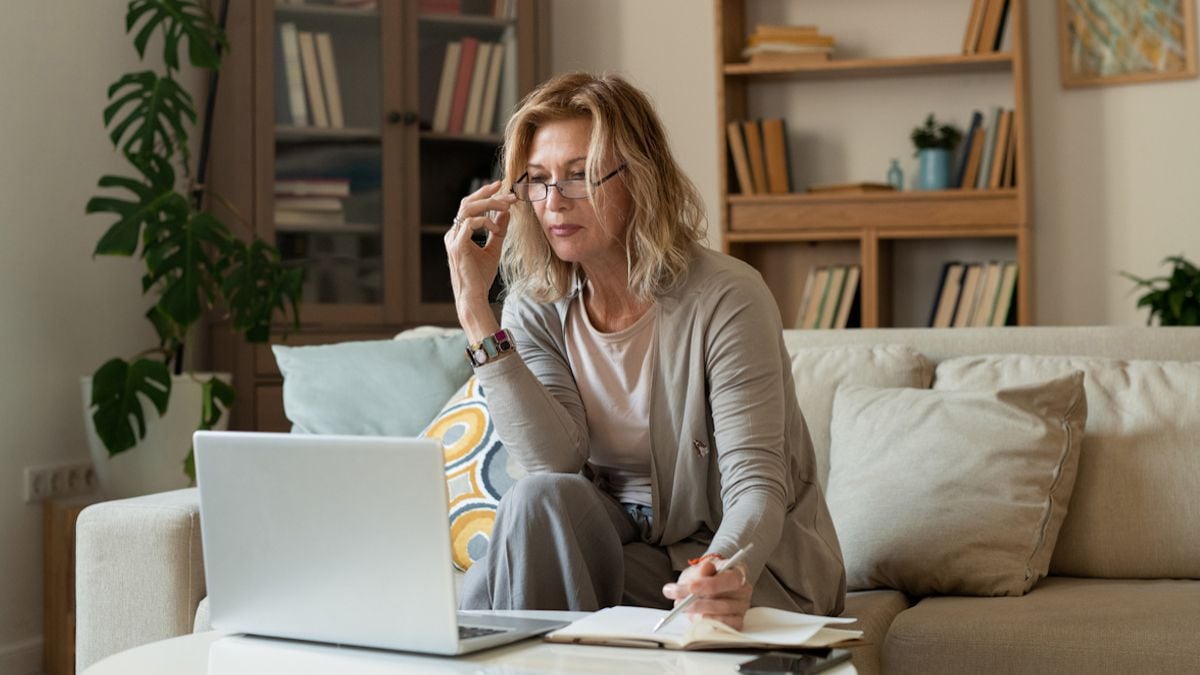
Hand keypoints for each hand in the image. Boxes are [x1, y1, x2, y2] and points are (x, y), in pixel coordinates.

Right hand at [444, 181, 517, 315]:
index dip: (485, 195)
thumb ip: (498, 230)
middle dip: (488, 194)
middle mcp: (453, 233)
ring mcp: (453, 239)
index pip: (470, 206)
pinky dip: (486, 222)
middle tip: (507, 192)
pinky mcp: (458, 246)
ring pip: (468, 209)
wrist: (473, 296)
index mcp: (458, 233)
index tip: (501, 188)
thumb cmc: (480, 277)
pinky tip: (496, 230)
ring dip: (489, 205)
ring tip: (506, 206)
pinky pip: (470, 223)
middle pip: (467, 202)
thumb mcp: (493, 249)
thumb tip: (506, 213)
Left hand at [661, 558, 751, 630]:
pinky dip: (705, 624)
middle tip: (679, 602)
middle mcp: (744, 591)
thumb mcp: (699, 569)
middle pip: (724, 603)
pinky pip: (722, 628)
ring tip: (683, 608)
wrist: (705, 585)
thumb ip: (701, 570)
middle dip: (697, 603)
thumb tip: (705, 569)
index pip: (731, 580)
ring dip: (697, 614)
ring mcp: (741, 609)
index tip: (691, 587)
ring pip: (721, 617)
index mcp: (738, 573)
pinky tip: (694, 617)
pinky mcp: (736, 622)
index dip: (711, 584)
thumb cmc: (704, 576)